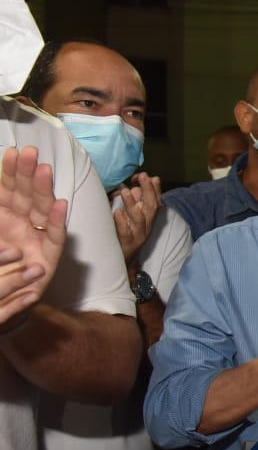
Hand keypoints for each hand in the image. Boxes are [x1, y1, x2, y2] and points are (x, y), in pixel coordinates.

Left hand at [0, 146, 66, 329]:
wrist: (0, 296)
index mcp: (3, 216)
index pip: (8, 189)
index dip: (10, 172)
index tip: (11, 153)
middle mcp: (22, 223)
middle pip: (26, 195)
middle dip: (28, 174)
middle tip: (30, 153)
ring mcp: (37, 237)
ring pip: (42, 210)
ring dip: (44, 190)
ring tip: (44, 171)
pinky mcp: (49, 256)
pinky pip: (55, 237)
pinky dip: (57, 222)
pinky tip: (61, 206)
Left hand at [112, 172, 160, 264]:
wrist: (122, 260)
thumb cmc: (124, 234)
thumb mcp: (132, 216)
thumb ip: (136, 200)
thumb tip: (138, 184)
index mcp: (148, 220)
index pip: (156, 202)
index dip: (155, 189)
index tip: (151, 177)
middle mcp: (146, 227)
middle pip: (151, 207)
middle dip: (148, 191)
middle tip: (142, 177)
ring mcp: (137, 236)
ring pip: (139, 219)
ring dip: (133, 203)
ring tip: (125, 191)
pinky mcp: (127, 244)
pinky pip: (126, 232)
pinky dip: (122, 222)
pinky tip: (117, 212)